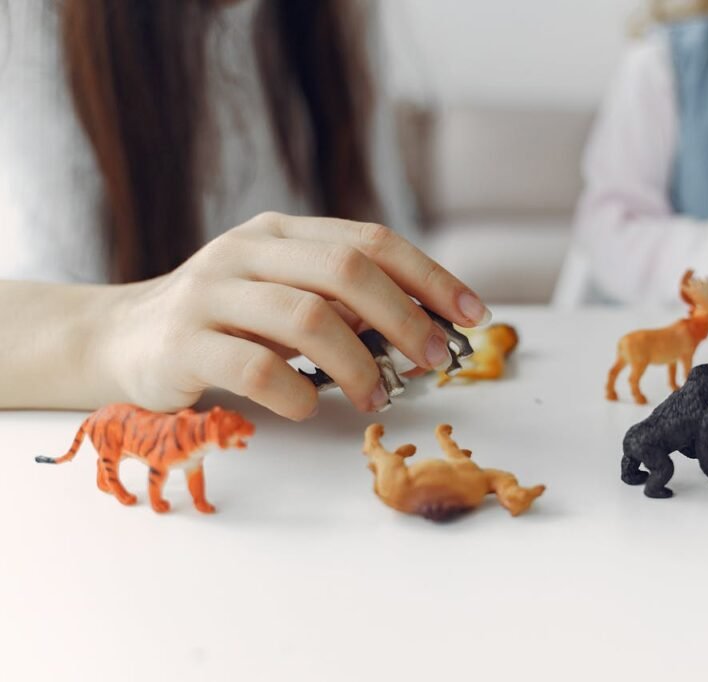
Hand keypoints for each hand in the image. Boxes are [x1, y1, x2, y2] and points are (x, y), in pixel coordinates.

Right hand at [104, 213, 489, 419]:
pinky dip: (297, 395)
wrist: (121, 338)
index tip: (473, 315)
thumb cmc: (226, 323)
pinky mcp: (182, 344)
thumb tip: (425, 327)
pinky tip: (308, 408)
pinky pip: (256, 369)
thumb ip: (342, 300)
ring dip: (359, 364)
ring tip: (376, 397)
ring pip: (308, 318)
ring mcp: (211, 293)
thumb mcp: (284, 294)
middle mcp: (248, 251)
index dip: (430, 277)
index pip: (371, 241)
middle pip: (347, 270)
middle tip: (433, 361)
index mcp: (282, 232)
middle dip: (405, 318)